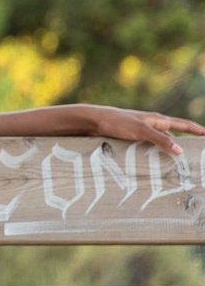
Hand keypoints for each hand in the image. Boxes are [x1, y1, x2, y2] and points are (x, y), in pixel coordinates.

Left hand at [86, 105, 204, 155]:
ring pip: (161, 143)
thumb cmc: (116, 122)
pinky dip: (155, 155)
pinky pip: (149, 148)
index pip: (183, 125)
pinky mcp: (131, 139)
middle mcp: (152, 125)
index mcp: (157, 120)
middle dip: (185, 144)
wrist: (92, 121)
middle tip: (197, 156)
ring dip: (169, 152)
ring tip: (179, 165)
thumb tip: (180, 151)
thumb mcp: (140, 130)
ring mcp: (142, 132)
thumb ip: (159, 140)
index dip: (198, 130)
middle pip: (174, 136)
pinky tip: (156, 164)